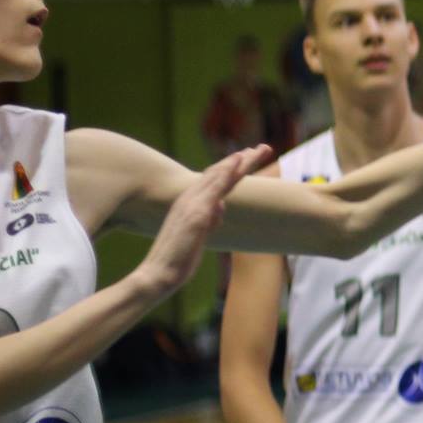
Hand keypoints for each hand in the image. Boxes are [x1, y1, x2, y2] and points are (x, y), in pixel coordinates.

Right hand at [131, 145, 274, 299]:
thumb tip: (221, 205)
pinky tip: (239, 160)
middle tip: (265, 148)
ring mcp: (192, 204)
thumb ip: (209, 218)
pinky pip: (214, 187)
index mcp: (191, 204)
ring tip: (259, 149)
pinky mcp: (196, 213)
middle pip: (220, 173)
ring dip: (241, 160)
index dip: (233, 168)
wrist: (158, 274)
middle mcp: (190, 199)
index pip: (215, 181)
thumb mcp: (198, 235)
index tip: (251, 156)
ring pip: (220, 175)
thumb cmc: (178, 258)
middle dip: (243, 160)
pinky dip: (227, 171)